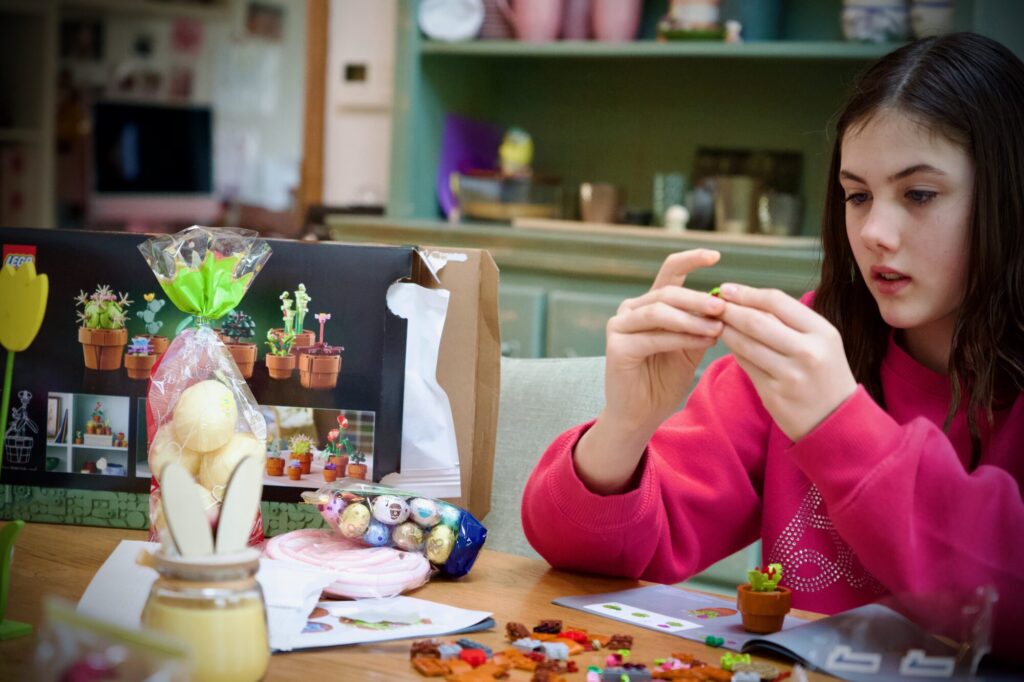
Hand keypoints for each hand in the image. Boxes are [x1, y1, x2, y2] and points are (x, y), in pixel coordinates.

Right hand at [603, 249, 725, 433]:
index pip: (669, 272)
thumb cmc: (664, 380)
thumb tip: (726, 304)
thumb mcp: (690, 347)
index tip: (716, 256)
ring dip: (692, 319)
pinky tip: (703, 341)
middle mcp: (631, 310)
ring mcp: (620, 326)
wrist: (641, 414)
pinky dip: (681, 338)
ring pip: (660, 312)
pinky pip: (654, 336)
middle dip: (699, 300)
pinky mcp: (617, 346)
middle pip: (668, 293)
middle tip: (724, 308)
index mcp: (650, 304)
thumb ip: (701, 325)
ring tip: (718, 328)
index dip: (690, 260)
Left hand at [716, 283, 856, 441]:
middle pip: (756, 321)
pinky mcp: (773, 393)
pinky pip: (745, 365)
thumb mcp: (822, 342)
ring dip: (726, 330)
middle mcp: (808, 352)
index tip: (728, 289)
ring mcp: (789, 375)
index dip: (747, 293)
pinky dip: (733, 351)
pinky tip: (728, 343)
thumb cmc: (825, 374)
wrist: (836, 420)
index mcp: (823, 332)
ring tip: (716, 322)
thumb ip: (791, 321)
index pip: (777, 301)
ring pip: (745, 344)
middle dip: (729, 310)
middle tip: (713, 304)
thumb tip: (748, 299)